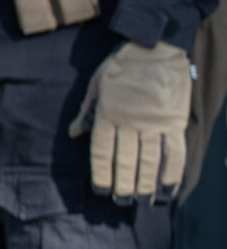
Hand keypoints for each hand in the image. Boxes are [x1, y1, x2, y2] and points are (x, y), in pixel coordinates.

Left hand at [70, 40, 191, 202]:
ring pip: (150, 162)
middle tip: (121, 201)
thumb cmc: (121, 65)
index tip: (100, 190)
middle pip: (126, 161)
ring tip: (142, 201)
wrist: (155, 48)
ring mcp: (155, 123)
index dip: (101, 173)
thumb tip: (73, 134)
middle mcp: (131, 122)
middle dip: (123, 184)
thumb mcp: (96, 84)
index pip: (102, 151)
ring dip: (146, 185)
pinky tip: (167, 189)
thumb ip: (86, 112)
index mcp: (108, 113)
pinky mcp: (175, 123)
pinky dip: (172, 174)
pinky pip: (174, 153)